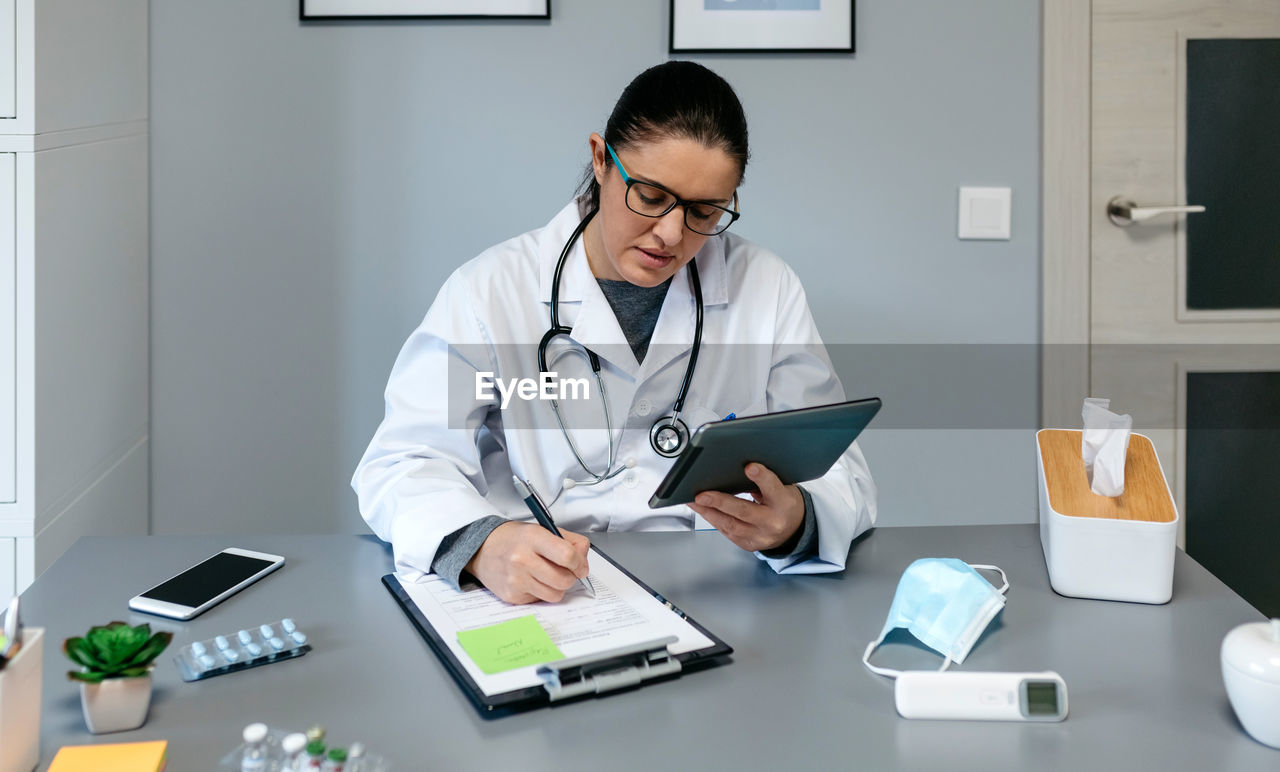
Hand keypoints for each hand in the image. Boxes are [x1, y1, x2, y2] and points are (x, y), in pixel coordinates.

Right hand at [465, 521, 590, 603]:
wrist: (482, 549)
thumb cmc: (515, 539)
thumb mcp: (542, 530)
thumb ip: (569, 541)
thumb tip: (583, 563)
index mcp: (533, 538)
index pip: (567, 555)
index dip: (579, 563)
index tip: (580, 565)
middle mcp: (522, 559)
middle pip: (564, 580)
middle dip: (570, 577)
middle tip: (564, 571)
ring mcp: (516, 580)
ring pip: (555, 595)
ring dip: (557, 587)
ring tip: (548, 575)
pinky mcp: (512, 596)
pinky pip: (540, 600)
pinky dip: (542, 592)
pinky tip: (532, 580)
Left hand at [688, 463, 804, 552]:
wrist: (793, 530)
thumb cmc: (784, 503)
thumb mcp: (782, 488)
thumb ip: (764, 481)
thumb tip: (736, 469)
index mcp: (784, 503)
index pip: (773, 488)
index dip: (761, 477)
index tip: (749, 467)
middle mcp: (772, 522)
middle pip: (744, 511)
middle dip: (720, 502)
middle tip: (701, 495)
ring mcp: (760, 537)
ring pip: (730, 525)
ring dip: (708, 512)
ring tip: (694, 501)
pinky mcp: (748, 545)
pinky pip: (727, 532)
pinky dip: (712, 519)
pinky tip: (703, 510)